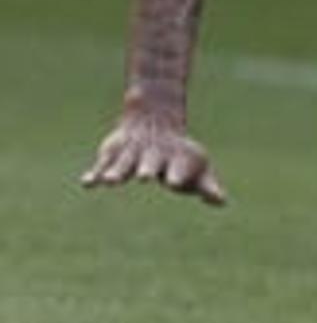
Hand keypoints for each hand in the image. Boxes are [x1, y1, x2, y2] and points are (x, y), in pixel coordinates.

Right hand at [81, 107, 226, 205]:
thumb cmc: (181, 154)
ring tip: (111, 181)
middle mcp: (153, 156)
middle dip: (147, 169)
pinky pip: (101, 165)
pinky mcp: (113, 154)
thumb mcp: (198, 168)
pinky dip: (95, 174)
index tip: (175, 181)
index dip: (177, 175)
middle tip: (145, 176)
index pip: (177, 169)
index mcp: (177, 160)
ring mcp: (132, 154)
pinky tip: (86, 183)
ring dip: (118, 172)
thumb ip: (207, 186)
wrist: (155, 119)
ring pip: (123, 164)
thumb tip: (222, 202)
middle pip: (150, 164)